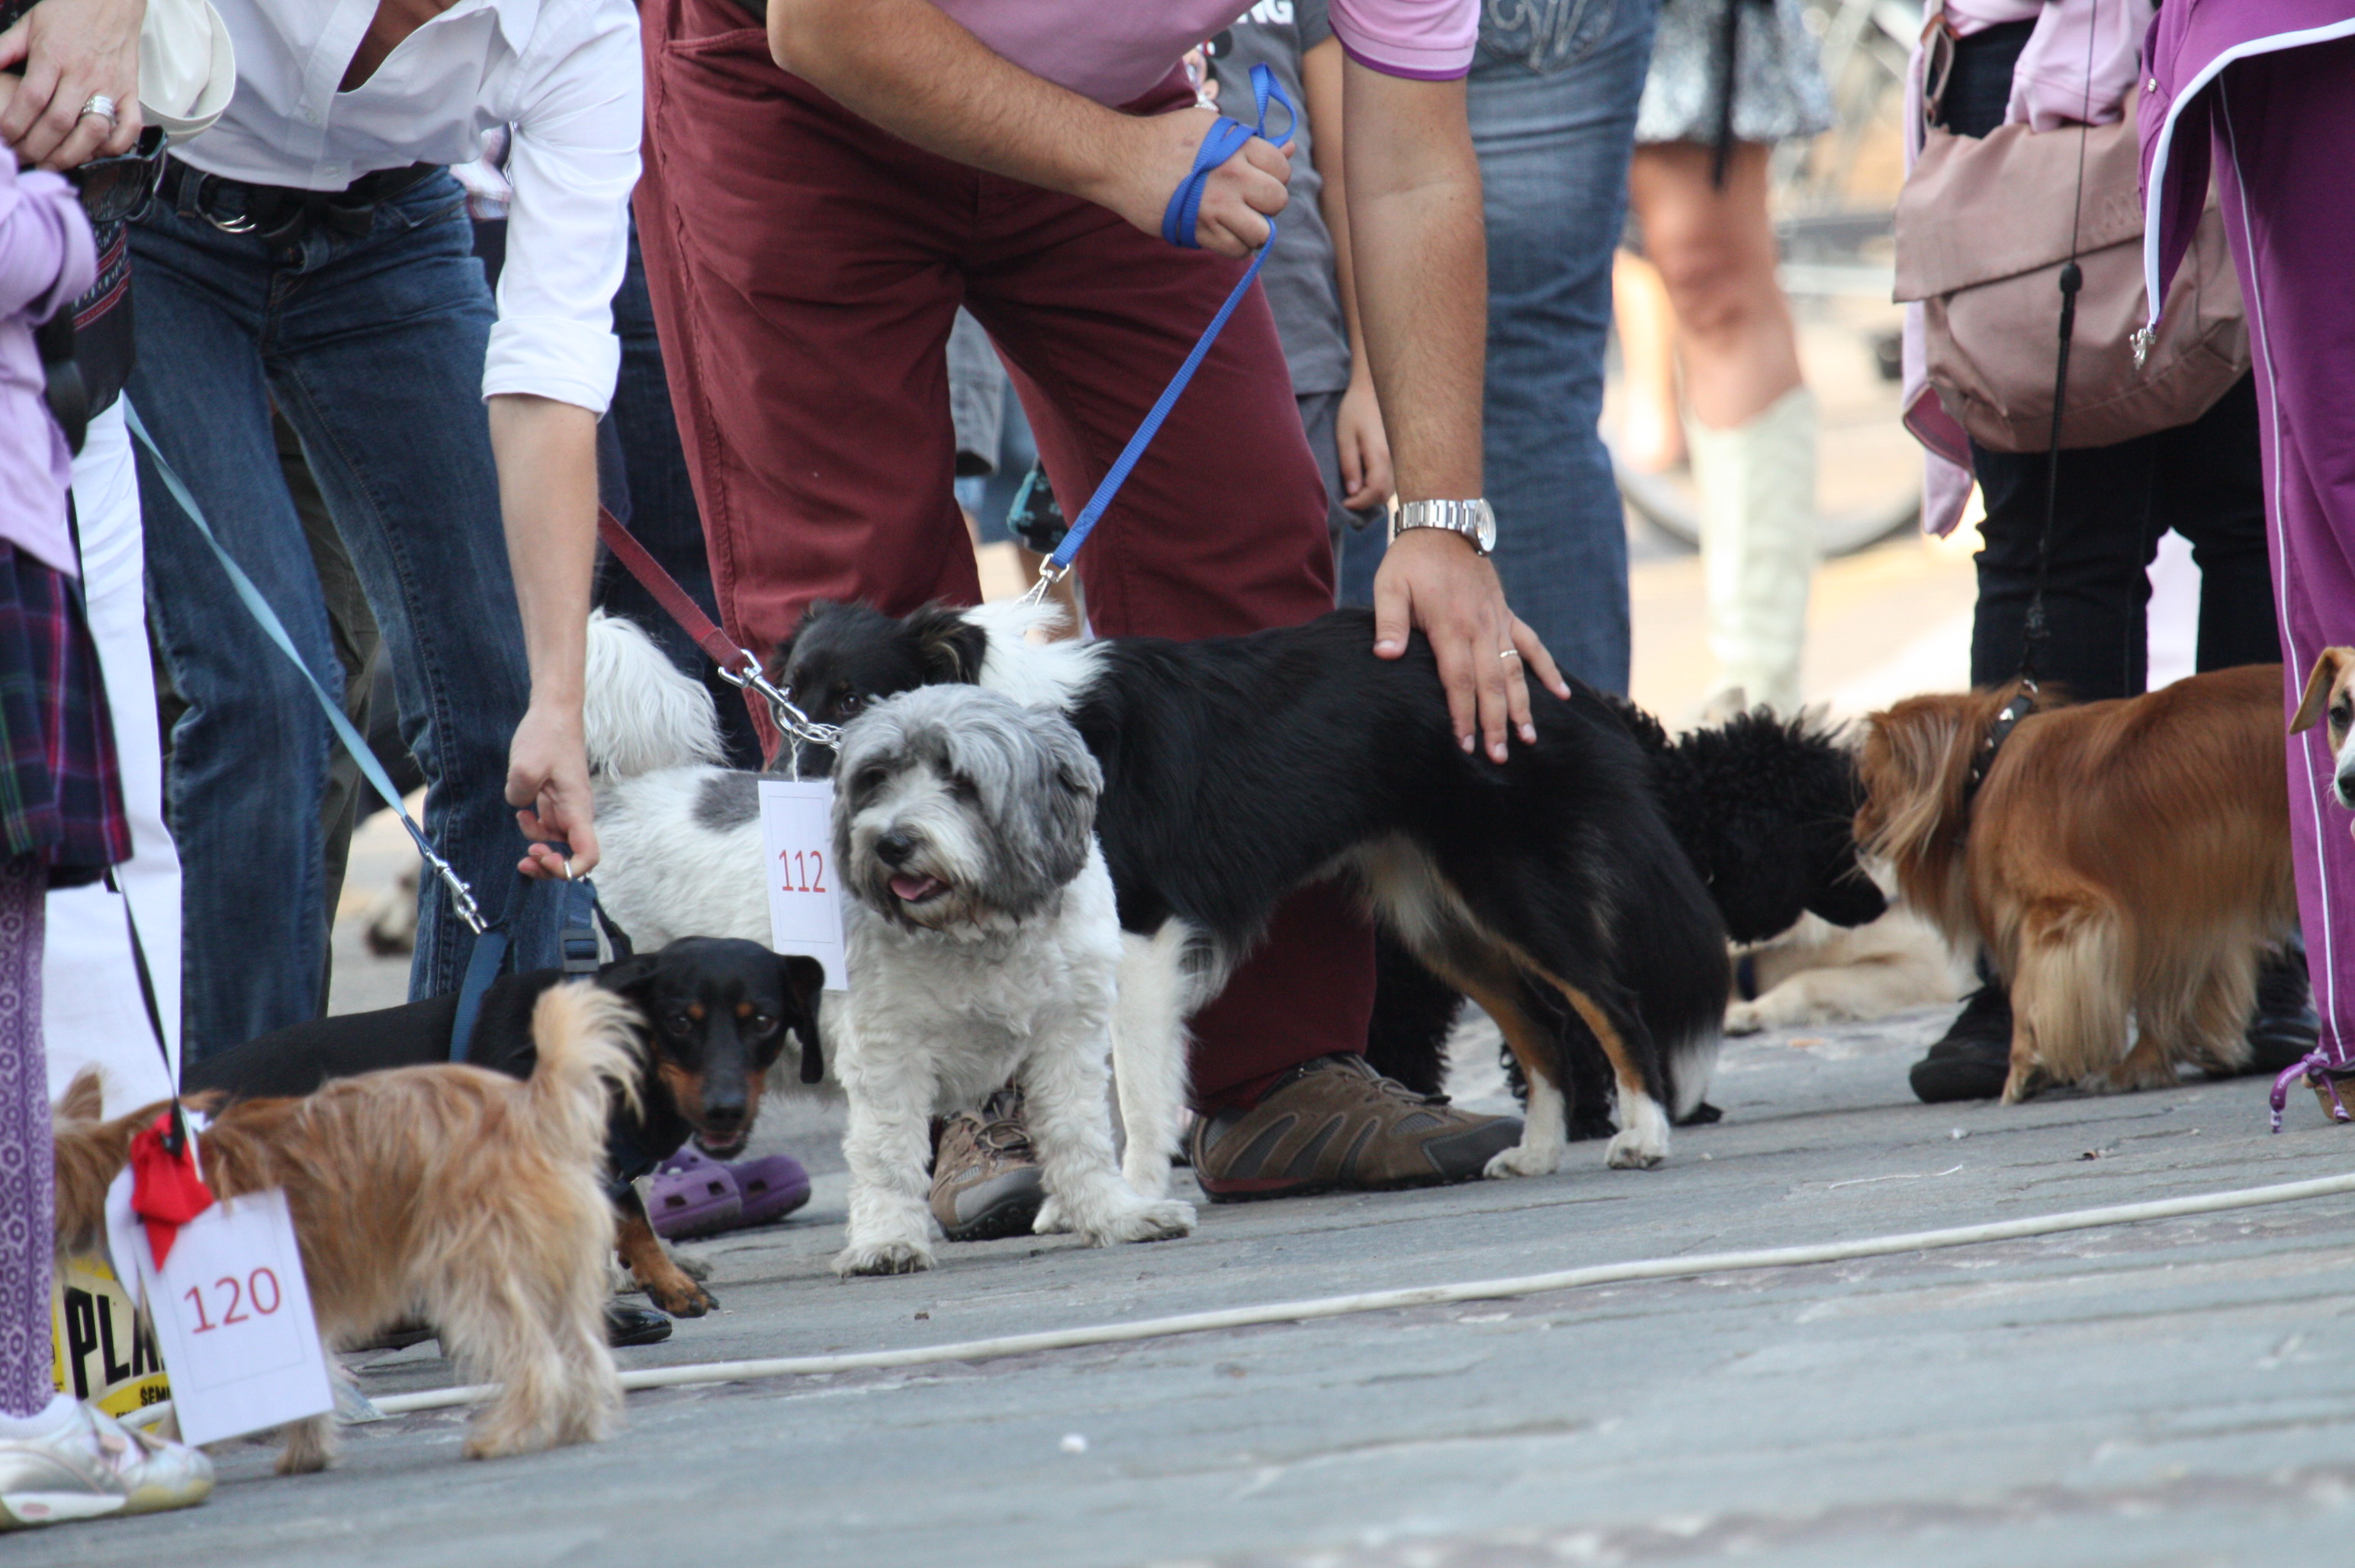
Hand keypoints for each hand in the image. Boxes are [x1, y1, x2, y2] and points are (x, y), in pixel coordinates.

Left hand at [0, 0, 144, 170]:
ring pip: (93, 131)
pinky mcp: (131, 92)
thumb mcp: (29, 24)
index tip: (5, 138)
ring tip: (53, 163)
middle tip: (24, 157)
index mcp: (54, 55)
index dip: (15, 125)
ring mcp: (110, 85)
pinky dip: (115, 146)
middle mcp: (83, 73)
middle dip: (37, 147)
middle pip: (59, 122)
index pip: (32, 99)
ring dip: (72, 154)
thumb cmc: (71, 10)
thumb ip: (4, 49)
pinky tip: (96, 151)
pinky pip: (128, 127)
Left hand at [507, 700, 600, 879]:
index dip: (568, 869)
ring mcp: (566, 807)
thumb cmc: (548, 736)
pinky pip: (548, 827)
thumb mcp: (525, 766)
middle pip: (573, 857)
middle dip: (550, 867)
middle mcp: (576, 813)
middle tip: (526, 860)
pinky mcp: (556, 801)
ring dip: (540, 846)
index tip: (543, 856)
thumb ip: (519, 795)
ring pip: (559, 843)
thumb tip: (520, 808)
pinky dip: (535, 829)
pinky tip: (523, 813)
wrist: (554, 713)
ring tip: (522, 823)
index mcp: (576, 808)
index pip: (588, 855)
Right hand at [1101, 106, 1288, 257]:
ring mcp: (1216, 205)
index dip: (1273, 176)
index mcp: (1236, 145)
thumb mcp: (1211, 127)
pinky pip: (1237, 250)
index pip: (1282, 168)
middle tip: (1246, 201)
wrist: (1121, 158)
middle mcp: (1231, 175)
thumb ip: (1250, 142)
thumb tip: (1289, 148)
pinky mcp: (1199, 230)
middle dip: (1266, 204)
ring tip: (1235, 221)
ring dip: (1252, 230)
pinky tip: (1221, 232)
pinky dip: (1234, 246)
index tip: (1255, 178)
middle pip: (1278, 200)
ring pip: (1261, 232)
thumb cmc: (1166, 139)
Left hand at [1335, 376, 1392, 509]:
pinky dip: (1379, 487)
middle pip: (1384, 495)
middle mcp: (1394, 460)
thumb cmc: (1355, 412)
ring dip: (1372, 496)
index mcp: (1380, 456)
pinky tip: (1365, 480)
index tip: (1344, 502)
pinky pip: (1392, 481)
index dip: (1359, 503)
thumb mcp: (1345, 437)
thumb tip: (1352, 492)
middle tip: (1347, 497)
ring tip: (1355, 489)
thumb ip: (1349, 465)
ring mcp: (1398, 459)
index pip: (1375, 491)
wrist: (1372, 392)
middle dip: (1365, 502)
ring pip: (1390, 490)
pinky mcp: (1398, 457)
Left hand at [1371, 526, 1568, 762]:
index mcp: (1451, 626)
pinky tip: (1562, 694)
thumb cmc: (1410, 560)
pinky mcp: (1506, 615)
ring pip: (1515, 671)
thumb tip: (1385, 655)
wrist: (1444, 523)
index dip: (1463, 714)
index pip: (1459, 680)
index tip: (1465, 744)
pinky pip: (1532, 646)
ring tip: (1530, 738)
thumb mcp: (1389, 587)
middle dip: (1495, 723)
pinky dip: (1546, 670)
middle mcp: (1480, 628)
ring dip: (1522, 706)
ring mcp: (1498, 622)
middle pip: (1491, 684)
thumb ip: (1389, 623)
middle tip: (1499, 757)